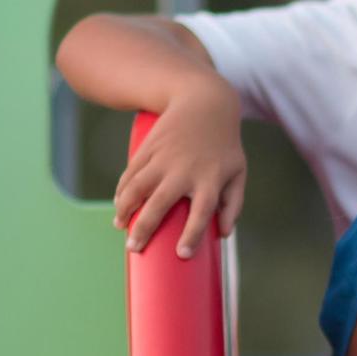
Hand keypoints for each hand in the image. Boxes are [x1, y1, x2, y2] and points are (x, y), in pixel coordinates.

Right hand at [113, 86, 246, 258]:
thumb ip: (233, 204)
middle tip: (134, 248)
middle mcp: (185, 171)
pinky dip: (122, 189)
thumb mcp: (237, 172)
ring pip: (138, 187)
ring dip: (125, 208)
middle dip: (145, 228)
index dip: (192, 235)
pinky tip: (119, 204)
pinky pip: (131, 173)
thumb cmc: (224, 145)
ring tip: (120, 226)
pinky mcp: (149, 148)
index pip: (201, 214)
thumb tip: (224, 234)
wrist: (204, 102)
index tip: (182, 254)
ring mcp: (164, 158)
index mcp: (210, 181)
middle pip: (160, 204)